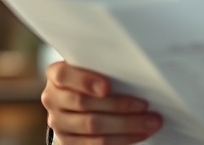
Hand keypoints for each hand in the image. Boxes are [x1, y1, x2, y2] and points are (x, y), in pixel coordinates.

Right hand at [42, 61, 162, 144]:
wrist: (80, 98)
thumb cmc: (95, 76)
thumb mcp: (95, 66)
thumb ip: (106, 65)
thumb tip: (138, 67)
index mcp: (56, 74)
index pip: (64, 76)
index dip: (85, 81)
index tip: (107, 87)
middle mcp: (52, 99)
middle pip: (84, 104)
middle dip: (119, 106)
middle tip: (146, 105)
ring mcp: (58, 122)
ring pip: (92, 126)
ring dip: (126, 125)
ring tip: (150, 122)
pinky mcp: (67, 141)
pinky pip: (94, 144)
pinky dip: (121, 140)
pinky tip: (140, 133)